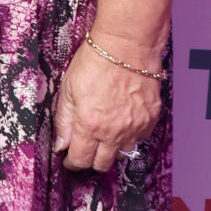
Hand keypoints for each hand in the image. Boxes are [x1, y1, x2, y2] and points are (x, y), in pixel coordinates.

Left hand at [52, 33, 162, 171]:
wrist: (127, 46)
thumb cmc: (95, 61)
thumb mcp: (68, 87)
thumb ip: (64, 119)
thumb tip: (60, 145)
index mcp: (89, 125)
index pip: (80, 159)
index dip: (72, 162)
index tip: (69, 158)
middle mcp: (114, 133)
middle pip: (102, 164)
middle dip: (91, 160)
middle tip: (86, 148)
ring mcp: (134, 128)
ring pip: (121, 153)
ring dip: (111, 148)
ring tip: (105, 131)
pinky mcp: (150, 121)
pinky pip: (138, 138)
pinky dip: (129, 135)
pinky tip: (122, 119)